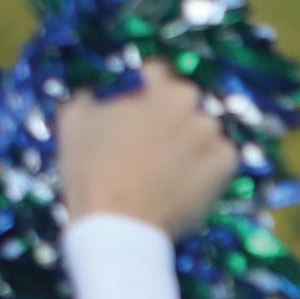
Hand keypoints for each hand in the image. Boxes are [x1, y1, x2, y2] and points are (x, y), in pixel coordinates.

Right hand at [58, 62, 239, 239]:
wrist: (118, 225)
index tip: (138, 101)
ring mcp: (212, 139)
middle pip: (184, 102)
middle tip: (152, 138)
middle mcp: (193, 109)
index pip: (158, 73)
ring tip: (170, 162)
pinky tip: (189, 175)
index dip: (145, 87)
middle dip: (170, 114)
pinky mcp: (225, 170)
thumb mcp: (75, 121)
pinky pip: (223, 157)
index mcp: (161, 91)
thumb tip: (94, 93)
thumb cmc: (92, 171)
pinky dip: (210, 163)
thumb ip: (91, 96)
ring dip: (191, 138)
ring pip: (205, 129)